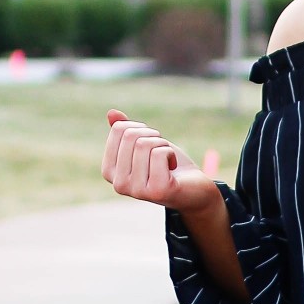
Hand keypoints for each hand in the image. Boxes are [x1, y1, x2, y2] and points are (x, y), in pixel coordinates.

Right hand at [103, 111, 223, 212]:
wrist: (194, 190)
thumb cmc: (167, 166)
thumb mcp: (145, 145)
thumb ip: (126, 132)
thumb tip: (112, 113)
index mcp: (109, 171)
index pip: (119, 129)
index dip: (141, 128)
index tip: (150, 143)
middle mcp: (119, 184)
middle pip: (131, 135)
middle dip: (152, 136)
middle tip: (161, 153)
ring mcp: (136, 190)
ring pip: (145, 144)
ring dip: (163, 146)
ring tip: (167, 161)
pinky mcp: (156, 191)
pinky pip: (159, 154)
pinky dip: (171, 154)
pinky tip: (172, 167)